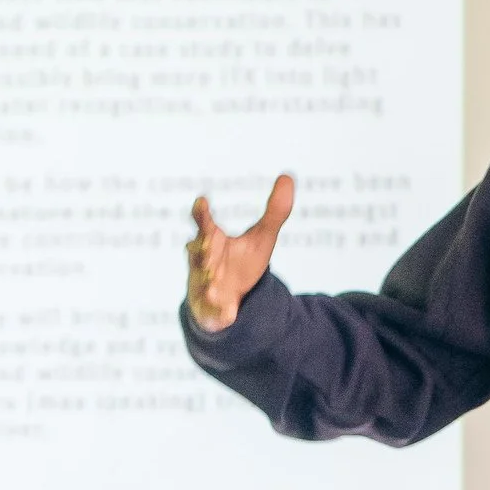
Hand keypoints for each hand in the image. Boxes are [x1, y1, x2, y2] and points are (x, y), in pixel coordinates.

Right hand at [186, 176, 294, 333]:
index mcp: (212, 240)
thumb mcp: (262, 238)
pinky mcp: (208, 308)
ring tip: (213, 281)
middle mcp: (202, 261)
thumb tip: (288, 176)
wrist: (229, 300)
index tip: (202, 201)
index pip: (204, 223)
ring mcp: (203, 285)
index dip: (202, 213)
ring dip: (206, 280)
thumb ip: (275, 212)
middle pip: (200, 251)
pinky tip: (227, 313)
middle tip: (211, 240)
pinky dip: (217, 311)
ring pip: (201, 280)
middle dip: (205, 248)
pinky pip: (211, 310)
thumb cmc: (240, 263)